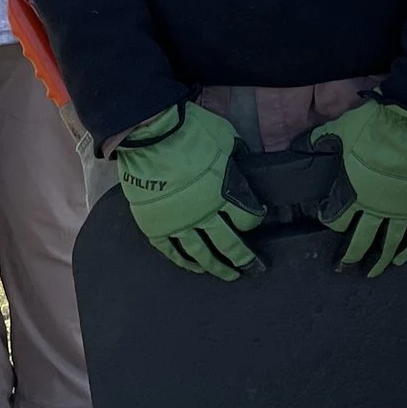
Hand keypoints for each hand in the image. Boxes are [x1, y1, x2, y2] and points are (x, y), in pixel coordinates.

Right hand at [113, 103, 261, 281]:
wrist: (149, 135)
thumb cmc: (190, 132)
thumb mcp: (225, 139)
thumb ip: (235, 155)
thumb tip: (242, 161)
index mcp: (224, 192)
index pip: (247, 217)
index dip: (255, 220)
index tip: (257, 219)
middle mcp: (203, 213)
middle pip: (229, 244)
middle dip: (244, 259)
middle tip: (253, 269)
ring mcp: (178, 223)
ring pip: (201, 254)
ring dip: (216, 266)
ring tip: (227, 275)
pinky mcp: (155, 226)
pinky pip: (171, 251)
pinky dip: (182, 262)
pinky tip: (193, 268)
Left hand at [307, 99, 406, 276]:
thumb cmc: (377, 126)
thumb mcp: (341, 130)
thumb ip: (320, 142)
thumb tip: (299, 148)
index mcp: (353, 193)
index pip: (337, 219)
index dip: (330, 223)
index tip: (327, 223)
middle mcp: (376, 208)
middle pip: (361, 240)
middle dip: (350, 257)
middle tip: (343, 269)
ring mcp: (401, 209)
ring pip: (388, 243)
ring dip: (379, 260)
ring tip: (373, 272)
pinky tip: (401, 258)